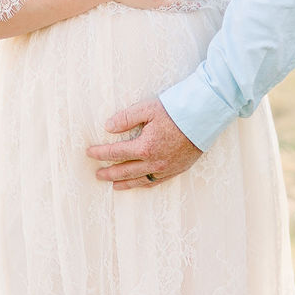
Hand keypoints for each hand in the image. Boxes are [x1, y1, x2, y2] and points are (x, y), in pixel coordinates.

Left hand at [86, 100, 201, 188]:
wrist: (205, 117)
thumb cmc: (176, 110)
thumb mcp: (148, 109)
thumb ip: (126, 118)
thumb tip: (108, 127)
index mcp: (144, 147)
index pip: (115, 153)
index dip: (100, 153)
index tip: (89, 153)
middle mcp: (154, 162)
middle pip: (125, 171)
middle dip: (109, 173)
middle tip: (97, 174)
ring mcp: (166, 168)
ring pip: (140, 180)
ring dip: (125, 183)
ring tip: (114, 185)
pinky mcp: (177, 169)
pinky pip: (156, 181)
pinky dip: (144, 184)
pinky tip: (139, 184)